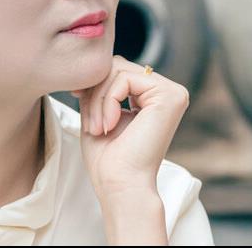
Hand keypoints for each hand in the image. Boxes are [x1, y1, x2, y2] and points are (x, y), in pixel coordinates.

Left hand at [70, 55, 190, 199]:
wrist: (120, 185)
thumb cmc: (109, 159)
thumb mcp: (99, 112)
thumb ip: (101, 87)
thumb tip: (94, 65)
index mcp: (155, 96)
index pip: (118, 70)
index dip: (95, 85)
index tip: (78, 102)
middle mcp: (169, 92)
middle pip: (118, 66)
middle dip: (95, 92)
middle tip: (90, 124)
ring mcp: (172, 92)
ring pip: (118, 70)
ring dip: (98, 99)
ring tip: (97, 128)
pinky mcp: (169, 96)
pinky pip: (124, 79)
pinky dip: (107, 101)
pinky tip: (108, 125)